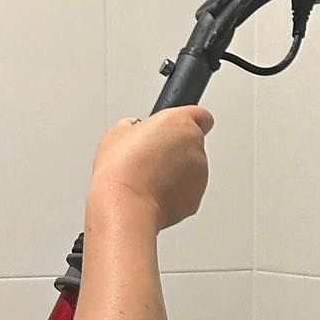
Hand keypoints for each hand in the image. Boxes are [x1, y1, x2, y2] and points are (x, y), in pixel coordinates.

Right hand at [88, 107, 214, 231]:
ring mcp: (199, 174)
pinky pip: (188, 192)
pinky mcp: (196, 197)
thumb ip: (137, 126)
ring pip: (191, 169)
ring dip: (176, 172)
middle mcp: (195, 146)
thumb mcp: (119, 132)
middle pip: (192, 144)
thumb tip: (136, 130)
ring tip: (148, 178)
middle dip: (176, 150)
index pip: (201, 115)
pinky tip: (153, 192)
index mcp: (180, 123)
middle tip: (151, 158)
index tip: (177, 128)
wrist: (126, 204)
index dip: (188, 122)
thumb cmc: (122, 169)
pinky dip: (175, 192)